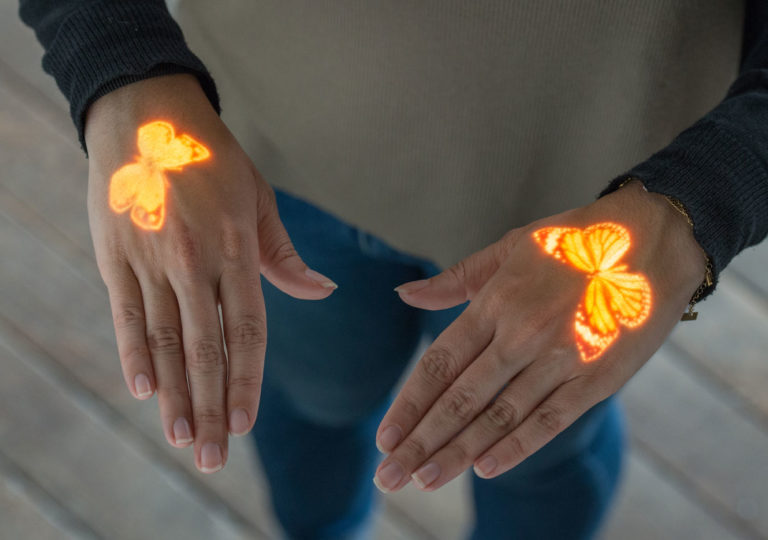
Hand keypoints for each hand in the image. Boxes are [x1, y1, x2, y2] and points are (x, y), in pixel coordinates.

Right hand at [85, 74, 336, 472]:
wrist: (148, 115)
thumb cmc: (214, 160)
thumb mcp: (259, 198)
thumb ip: (284, 255)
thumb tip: (322, 290)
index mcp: (238, 248)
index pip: (247, 330)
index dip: (246, 379)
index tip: (245, 423)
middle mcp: (196, 260)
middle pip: (206, 349)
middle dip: (210, 407)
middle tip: (211, 457)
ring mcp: (152, 259)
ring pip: (167, 340)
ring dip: (174, 395)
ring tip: (181, 438)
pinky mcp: (117, 255)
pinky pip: (127, 313)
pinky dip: (134, 352)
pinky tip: (143, 390)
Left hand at [372, 180, 705, 491]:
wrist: (656, 240)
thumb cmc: (574, 241)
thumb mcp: (511, 246)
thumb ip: (456, 279)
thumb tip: (404, 294)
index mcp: (497, 300)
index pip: (440, 363)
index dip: (409, 404)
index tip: (385, 436)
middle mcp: (523, 333)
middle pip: (461, 398)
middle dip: (422, 441)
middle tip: (390, 476)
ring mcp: (561, 358)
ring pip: (499, 416)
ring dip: (459, 452)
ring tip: (424, 480)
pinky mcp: (598, 378)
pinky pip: (550, 420)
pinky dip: (517, 446)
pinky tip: (485, 468)